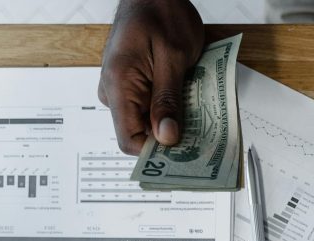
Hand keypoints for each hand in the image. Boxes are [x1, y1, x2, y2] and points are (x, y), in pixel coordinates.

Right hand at [98, 0, 203, 154]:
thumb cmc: (161, 12)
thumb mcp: (173, 57)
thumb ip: (168, 99)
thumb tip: (167, 137)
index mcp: (118, 84)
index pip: (129, 140)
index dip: (157, 152)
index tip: (184, 154)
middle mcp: (114, 90)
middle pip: (140, 133)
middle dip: (170, 137)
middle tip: (200, 133)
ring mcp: (122, 88)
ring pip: (148, 122)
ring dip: (173, 122)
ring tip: (196, 112)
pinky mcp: (133, 85)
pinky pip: (150, 107)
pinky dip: (171, 109)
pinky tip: (188, 101)